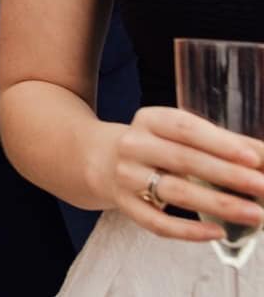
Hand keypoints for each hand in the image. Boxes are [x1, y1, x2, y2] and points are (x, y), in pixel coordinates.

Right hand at [96, 106, 263, 243]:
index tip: (253, 157)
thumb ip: (222, 143)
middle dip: (228, 175)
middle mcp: (133, 145)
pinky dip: (190, 230)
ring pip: (175, 192)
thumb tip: (263, 157)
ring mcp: (127, 177)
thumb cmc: (157, 146)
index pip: (184, 128)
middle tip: (262, 186)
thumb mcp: (179, 134)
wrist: (103, 160)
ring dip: (219, 205)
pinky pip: (158, 223)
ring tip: (255, 214)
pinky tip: (218, 232)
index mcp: (149, 120)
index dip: (219, 142)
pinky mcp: (126, 205)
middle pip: (183, 160)